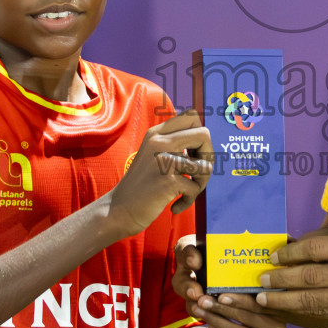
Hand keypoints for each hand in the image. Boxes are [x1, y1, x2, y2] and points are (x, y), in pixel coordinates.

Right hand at [106, 110, 211, 237]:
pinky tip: (175, 206)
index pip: (191, 116)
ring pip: (206, 165)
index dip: (200, 137)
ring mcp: (163, 161)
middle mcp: (159, 142)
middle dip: (208, 157)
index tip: (192, 155)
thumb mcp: (153, 155)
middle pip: (204, 135)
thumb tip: (206, 137)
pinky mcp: (167, 181)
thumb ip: (173, 143)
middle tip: (196, 173)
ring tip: (187, 191)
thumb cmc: (142, 186)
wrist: (118, 210)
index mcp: (156, 133)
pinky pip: (195, 188)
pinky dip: (188, 200)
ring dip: (202, 182)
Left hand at [172, 240, 285, 327]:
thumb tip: (231, 265)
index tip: (219, 294)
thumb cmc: (251, 304)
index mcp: (281, 308)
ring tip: (199, 310)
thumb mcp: (253, 292)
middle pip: (246, 318)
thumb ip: (248, 284)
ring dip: (215, 320)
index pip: (258, 304)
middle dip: (221, 308)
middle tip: (202, 300)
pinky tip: (209, 324)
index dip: (239, 299)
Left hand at [255, 233, 327, 326]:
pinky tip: (285, 310)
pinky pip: (320, 313)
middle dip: (281, 279)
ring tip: (264, 300)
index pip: (314, 250)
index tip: (273, 258)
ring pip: (311, 300)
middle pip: (309, 276)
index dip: (290, 255)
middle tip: (262, 280)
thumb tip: (290, 250)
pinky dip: (299, 312)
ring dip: (283, 301)